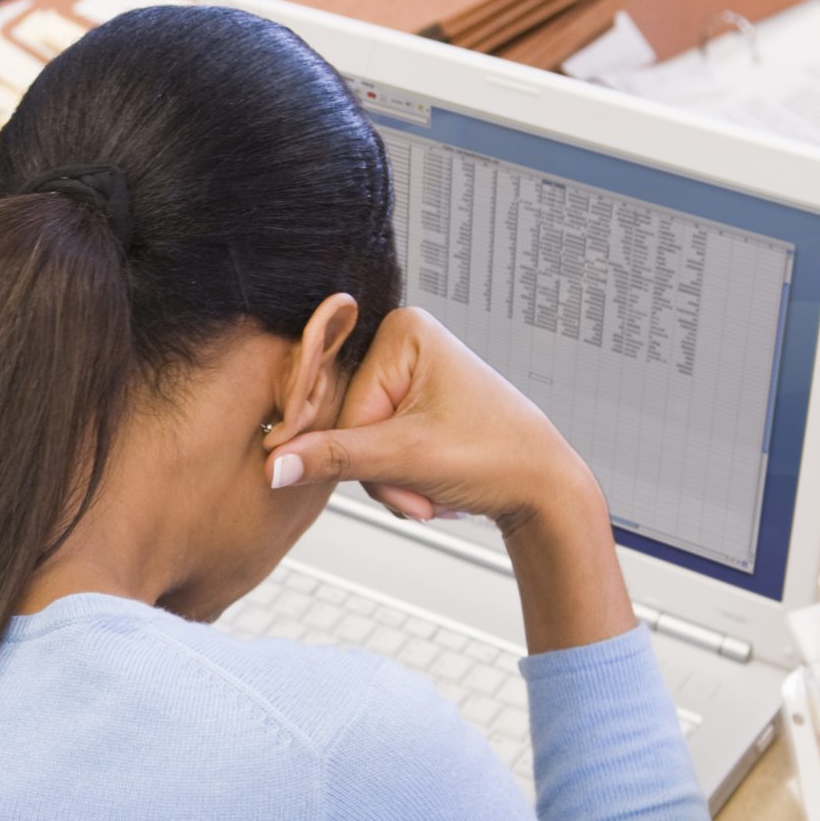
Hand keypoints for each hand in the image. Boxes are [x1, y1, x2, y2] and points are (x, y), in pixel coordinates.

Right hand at [266, 308, 631, 652]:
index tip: (407, 473)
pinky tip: (436, 481)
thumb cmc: (497, 458)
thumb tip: (273, 465)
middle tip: (425, 487)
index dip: (367, 455)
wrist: (546, 490)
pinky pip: (384, 447)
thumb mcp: (406, 459)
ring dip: (395, 481)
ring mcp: (413, 373)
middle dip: (385, 472)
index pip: (343, 406)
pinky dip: (405, 477)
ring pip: (365, 445)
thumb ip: (334, 459)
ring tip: (436, 485)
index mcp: (402, 330)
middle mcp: (405, 342)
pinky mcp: (420, 402)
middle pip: (352, 426)